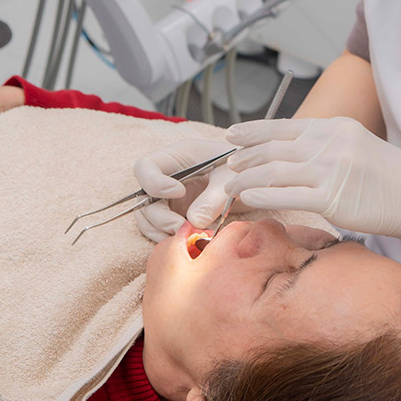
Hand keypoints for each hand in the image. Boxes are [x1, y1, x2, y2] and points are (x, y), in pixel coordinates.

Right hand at [133, 139, 248, 241]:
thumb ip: (214, 198)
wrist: (256, 185)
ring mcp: (170, 199)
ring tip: (186, 238)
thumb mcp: (233, 180)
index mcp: (177, 157)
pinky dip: (171, 240)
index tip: (178, 192)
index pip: (145, 167)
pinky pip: (162, 231)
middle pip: (144, 199)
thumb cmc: (244, 171)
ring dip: (161, 232)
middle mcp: (168, 178)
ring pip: (149, 218)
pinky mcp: (177, 217)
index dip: (154, 182)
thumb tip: (194, 222)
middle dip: (159, 216)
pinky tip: (189, 243)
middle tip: (181, 227)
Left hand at [224, 117, 400, 253]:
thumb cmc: (386, 175)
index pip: (283, 127)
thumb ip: (322, 144)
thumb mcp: (354, 145)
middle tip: (228, 166)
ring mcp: (331, 170)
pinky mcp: (333, 198)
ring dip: (247, 178)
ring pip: (276, 171)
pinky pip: (289, 195)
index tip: (232, 136)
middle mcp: (329, 144)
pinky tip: (247, 197)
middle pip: (274, 149)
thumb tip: (287, 151)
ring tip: (231, 186)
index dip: (253, 131)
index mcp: (333, 127)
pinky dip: (264, 194)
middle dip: (245, 158)